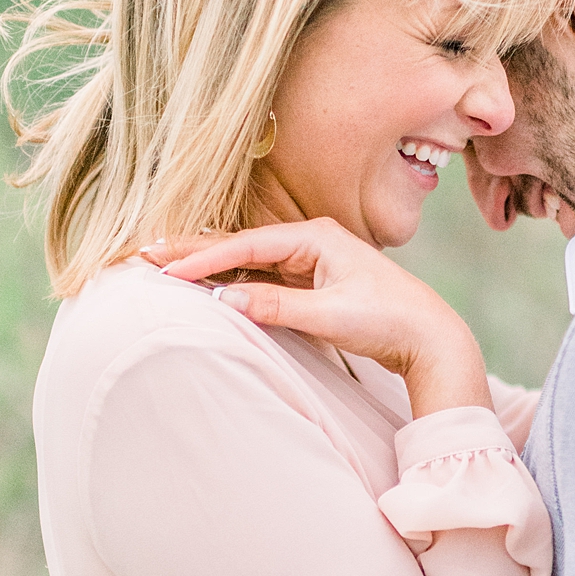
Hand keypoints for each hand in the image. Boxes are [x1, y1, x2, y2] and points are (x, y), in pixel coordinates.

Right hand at [147, 219, 489, 418]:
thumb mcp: (332, 316)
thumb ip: (278, 307)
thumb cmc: (389, 321)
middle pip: (240, 244)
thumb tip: (226, 301)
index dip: (203, 258)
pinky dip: (230, 279)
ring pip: (247, 259)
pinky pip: (260, 276)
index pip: (246, 245)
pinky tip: (205, 284)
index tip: (166, 270)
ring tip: (163, 263)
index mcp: (316, 237)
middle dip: (193, 249)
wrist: (430, 337)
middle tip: (145, 253)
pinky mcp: (311, 281)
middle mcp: (310, 241)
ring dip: (207, 263)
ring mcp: (310, 260)